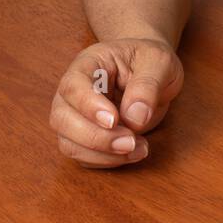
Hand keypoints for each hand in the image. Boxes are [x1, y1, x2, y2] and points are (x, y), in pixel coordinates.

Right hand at [50, 36, 184, 167]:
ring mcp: (75, 116)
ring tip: (139, 148)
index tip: (114, 120)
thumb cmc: (150, 60)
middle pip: (62, 119)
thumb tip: (134, 118)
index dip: (89, 106)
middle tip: (131, 142)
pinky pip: (84, 157)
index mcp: (88, 64)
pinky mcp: (84, 137)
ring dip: (103, 154)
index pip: (73, 86)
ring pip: (69, 143)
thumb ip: (147, 86)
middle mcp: (73, 91)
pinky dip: (108, 161)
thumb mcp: (159, 62)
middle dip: (96, 137)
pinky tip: (135, 153)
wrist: (152, 71)